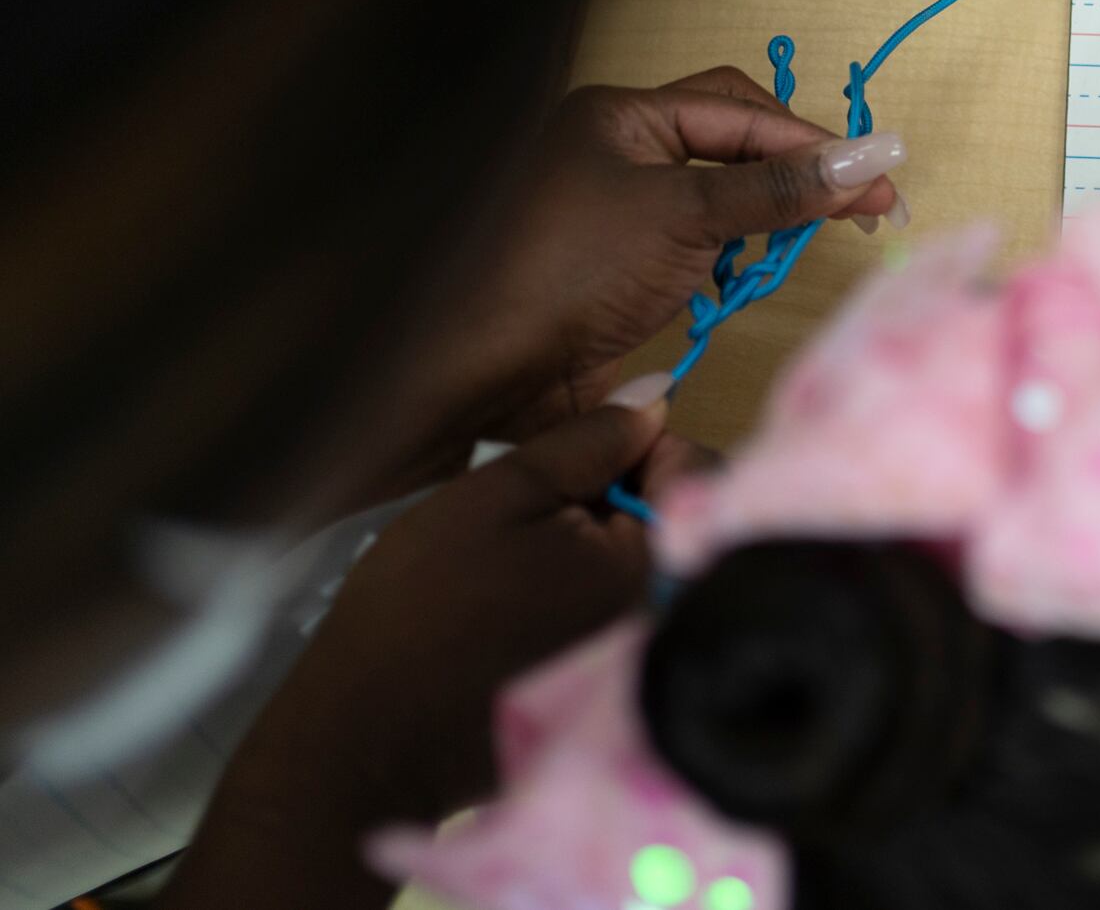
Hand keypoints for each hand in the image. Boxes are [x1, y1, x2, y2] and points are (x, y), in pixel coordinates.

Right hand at [166, 395, 697, 909]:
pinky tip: (522, 602)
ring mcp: (639, 659)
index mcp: (656, 565)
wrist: (370, 737)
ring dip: (595, 541)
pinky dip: (581, 591)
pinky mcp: (606, 689)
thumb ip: (589, 442)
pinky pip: (619, 612)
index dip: (640, 443)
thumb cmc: (426, 607)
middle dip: (618, 494)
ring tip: (520, 557)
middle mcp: (667, 618)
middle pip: (675, 518)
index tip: (581, 453)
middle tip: (539, 508)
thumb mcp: (501, 495)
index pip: (696, 469)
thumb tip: (656, 397)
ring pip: (643, 561)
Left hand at [420, 67, 906, 457]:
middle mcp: (616, 150)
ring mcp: (617, 210)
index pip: (738, 108)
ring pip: (720, 198)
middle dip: (792, 178)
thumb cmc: (573, 272)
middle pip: (733, 145)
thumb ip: (781, 187)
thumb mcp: (686, 217)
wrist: (487, 375)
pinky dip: (728, 259)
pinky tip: (737, 282)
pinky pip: (698, 244)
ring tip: (793, 249)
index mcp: (618, 115)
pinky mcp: (622, 266)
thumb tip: (877, 155)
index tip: (876, 183)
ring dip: (760, 222)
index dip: (810, 143)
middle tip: (862, 210)